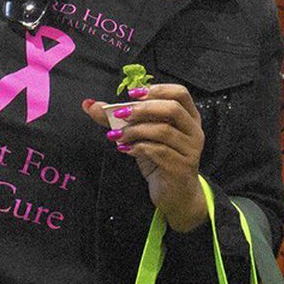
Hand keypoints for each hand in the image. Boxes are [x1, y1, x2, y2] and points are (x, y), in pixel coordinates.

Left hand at [82, 84, 208, 231]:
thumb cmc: (160, 160)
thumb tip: (89, 104)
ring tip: (118, 136)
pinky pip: (159, 152)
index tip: (132, 94)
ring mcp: (190, 150)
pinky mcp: (181, 167)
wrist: (175, 194)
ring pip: (164, 131)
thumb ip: (120, 119)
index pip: (180, 93)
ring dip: (136, 130)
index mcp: (189, 117)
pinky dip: (139, 148)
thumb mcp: (142, 136)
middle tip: (120, 114)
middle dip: (143, 109)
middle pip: (172, 109)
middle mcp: (194, 131)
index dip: (157, 89)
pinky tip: (126, 149)